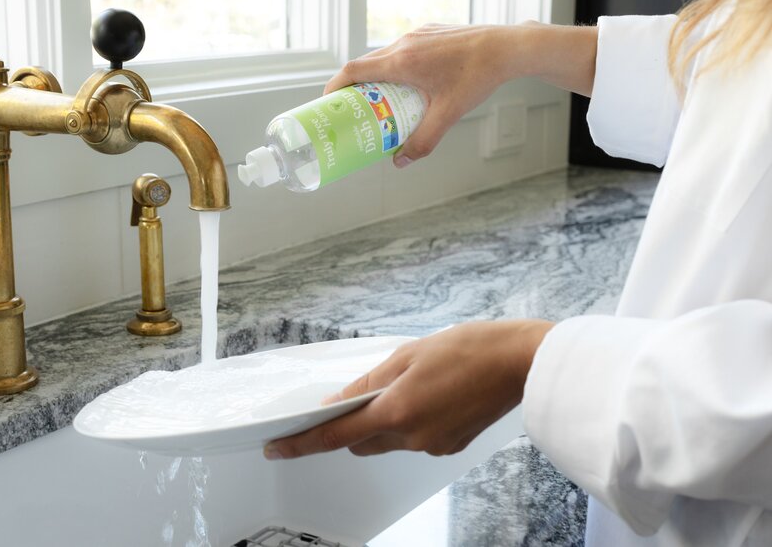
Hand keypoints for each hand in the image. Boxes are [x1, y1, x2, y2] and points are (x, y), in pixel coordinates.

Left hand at [263, 319, 553, 459]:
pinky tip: (427, 396)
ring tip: (405, 386)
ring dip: (383, 422)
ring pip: (389, 441)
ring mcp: (433, 446)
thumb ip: (369, 382)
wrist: (520, 362)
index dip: (301, 443)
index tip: (276, 447)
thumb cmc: (469, 348)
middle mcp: (413, 437)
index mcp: (397, 410)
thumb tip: (338, 402)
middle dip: (350, 426)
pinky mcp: (451, 447)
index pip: (336, 436)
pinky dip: (409, 423)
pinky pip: (415, 440)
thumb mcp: (408, 354)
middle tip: (355, 398)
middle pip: (361, 443)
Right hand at [325, 24, 511, 166]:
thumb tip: (400, 161)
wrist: (505, 48)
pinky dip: (396, 68)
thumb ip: (423, 141)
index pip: (353, 71)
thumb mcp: (447, 115)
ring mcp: (417, 35)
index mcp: (401, 61)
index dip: (335, 86)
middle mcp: (404, 44)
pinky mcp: (429, 33)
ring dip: (377, 77)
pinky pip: (402, 50)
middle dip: (355, 87)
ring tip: (381, 100)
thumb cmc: (477, 78)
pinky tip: (409, 85)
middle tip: (353, 109)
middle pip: (365, 65)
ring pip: (384, 56)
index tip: (328, 102)